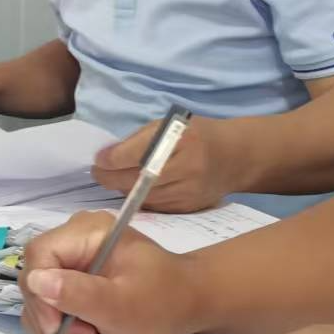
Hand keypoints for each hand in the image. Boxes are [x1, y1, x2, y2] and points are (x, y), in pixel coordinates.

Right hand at [18, 210, 198, 333]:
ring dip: (62, 333)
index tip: (58, 330)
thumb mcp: (121, 304)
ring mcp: (74, 260)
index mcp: (87, 231)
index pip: (39, 256)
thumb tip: (36, 280)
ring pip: (41, 300)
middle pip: (35, 281)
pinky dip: (69, 332)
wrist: (190, 304)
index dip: (40, 296)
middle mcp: (75, 239)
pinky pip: (55, 308)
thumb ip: (77, 293)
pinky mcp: (76, 280)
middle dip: (55, 321)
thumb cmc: (163, 301)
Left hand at [92, 116, 234, 211]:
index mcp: (180, 138)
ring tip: (115, 181)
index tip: (98, 160)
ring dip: (123, 190)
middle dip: (110, 178)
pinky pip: (155, 207)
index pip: (134, 154)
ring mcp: (188, 191)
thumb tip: (107, 157)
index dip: (110, 159)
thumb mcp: (169, 125)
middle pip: (135, 179)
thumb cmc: (197, 135)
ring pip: (142, 197)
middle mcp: (186, 167)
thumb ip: (139, 140)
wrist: (235, 157)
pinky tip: (135, 191)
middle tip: (98, 173)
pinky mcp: (189, 207)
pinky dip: (140, 200)